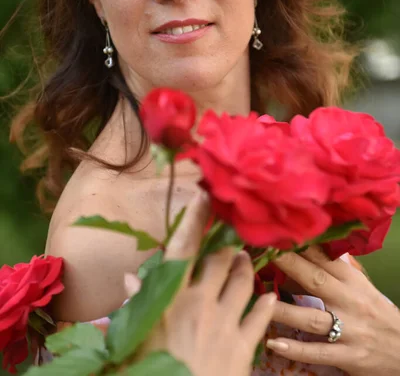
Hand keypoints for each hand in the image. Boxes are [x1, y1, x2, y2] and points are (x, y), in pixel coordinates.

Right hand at [126, 192, 275, 375]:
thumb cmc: (150, 372)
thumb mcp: (132, 339)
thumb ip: (136, 304)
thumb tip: (130, 276)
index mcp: (171, 298)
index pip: (184, 248)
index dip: (195, 220)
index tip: (205, 197)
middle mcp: (202, 303)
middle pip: (220, 260)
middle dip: (227, 244)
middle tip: (233, 234)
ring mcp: (226, 323)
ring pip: (244, 281)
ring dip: (246, 267)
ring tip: (246, 260)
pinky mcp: (244, 348)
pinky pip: (261, 316)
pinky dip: (267, 304)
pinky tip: (271, 297)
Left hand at [266, 246, 399, 375]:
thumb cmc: (376, 312)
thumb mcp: (361, 285)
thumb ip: (337, 268)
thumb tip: (312, 244)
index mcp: (352, 281)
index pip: (324, 258)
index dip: (301, 245)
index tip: (277, 234)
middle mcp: (349, 301)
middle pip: (315, 280)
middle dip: (288, 265)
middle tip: (260, 253)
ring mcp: (348, 330)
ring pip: (310, 318)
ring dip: (283, 310)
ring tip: (258, 301)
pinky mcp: (347, 356)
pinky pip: (318, 352)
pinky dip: (295, 349)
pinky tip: (274, 343)